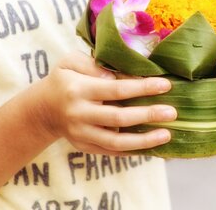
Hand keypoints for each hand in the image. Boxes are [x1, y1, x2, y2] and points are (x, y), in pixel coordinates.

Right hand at [32, 51, 176, 155]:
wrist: (42, 109)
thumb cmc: (64, 80)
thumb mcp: (70, 63)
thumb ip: (94, 64)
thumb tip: (120, 77)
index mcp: (78, 90)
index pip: (116, 89)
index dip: (142, 88)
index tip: (166, 85)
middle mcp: (79, 114)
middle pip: (118, 118)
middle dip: (148, 115)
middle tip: (173, 112)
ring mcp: (82, 134)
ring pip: (116, 142)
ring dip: (144, 140)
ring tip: (167, 135)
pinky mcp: (85, 147)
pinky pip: (112, 152)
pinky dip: (133, 150)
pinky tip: (153, 146)